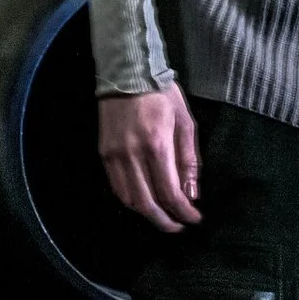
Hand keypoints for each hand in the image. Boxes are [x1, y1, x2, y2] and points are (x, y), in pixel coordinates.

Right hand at [99, 87, 201, 230]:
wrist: (127, 72)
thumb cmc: (162, 94)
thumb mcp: (185, 122)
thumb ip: (189, 160)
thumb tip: (191, 193)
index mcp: (157, 145)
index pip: (170, 192)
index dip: (183, 212)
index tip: (194, 218)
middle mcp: (132, 154)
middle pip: (147, 203)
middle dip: (165, 221)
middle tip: (178, 227)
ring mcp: (115, 155)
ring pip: (129, 199)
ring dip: (147, 213)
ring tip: (163, 216)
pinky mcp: (104, 153)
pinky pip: (117, 186)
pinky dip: (131, 199)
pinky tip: (144, 200)